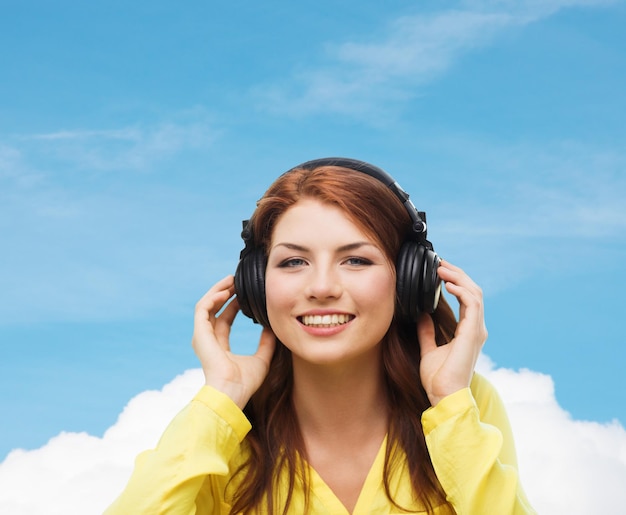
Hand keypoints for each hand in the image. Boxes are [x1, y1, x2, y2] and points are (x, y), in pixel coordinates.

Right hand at [192, 275, 275, 408]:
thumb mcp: (262, 359)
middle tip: (237, 281)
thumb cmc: (244, 383)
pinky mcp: (200, 334)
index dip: (233, 305)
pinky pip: (203, 309)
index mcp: (220, 347)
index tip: (244, 294)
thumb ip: (266, 343)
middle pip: (214, 310)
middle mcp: (208, 340)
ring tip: (231, 280)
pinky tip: (225, 291)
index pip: (224, 320)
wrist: (231, 393)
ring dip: (218, 291)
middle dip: (225, 293)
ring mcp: (202, 337)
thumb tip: (273, 328)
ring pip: (206, 305)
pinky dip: (213, 297)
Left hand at [417, 260, 486, 406]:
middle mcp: (475, 329)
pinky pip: (472, 303)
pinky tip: (447, 283)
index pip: (467, 298)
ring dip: (458, 277)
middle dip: (457, 274)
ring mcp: (476, 330)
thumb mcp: (428, 349)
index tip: (439, 271)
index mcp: (468, 331)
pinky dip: (461, 290)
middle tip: (440, 263)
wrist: (443, 396)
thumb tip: (421, 315)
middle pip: (472, 291)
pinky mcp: (472, 333)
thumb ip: (427, 332)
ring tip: (442, 268)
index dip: (455, 281)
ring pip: (474, 293)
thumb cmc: (438, 379)